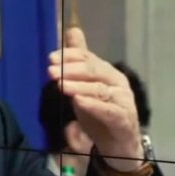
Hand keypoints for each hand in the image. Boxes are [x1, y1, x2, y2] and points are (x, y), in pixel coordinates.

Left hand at [48, 27, 143, 171]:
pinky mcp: (123, 119)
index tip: (50, 58)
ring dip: (77, 86)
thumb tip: (73, 31)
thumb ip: (79, 63)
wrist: (120, 144)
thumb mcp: (85, 87)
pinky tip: (78, 101)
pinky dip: (92, 105)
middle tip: (50, 70)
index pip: (88, 57)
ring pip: (99, 89)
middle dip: (70, 69)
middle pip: (94, 70)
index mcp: (107, 72)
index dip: (69, 56)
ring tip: (60, 84)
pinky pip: (107, 110)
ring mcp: (123, 100)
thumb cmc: (101, 115)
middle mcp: (117, 82)